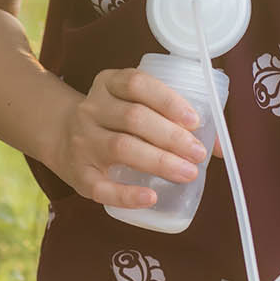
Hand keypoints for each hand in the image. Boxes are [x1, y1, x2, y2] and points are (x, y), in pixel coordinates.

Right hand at [49, 68, 210, 207]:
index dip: (168, 100)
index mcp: (108, 84)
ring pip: (120, 148)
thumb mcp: (131, 104)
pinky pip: (101, 187)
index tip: (194, 120)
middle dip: (171, 137)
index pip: (137, 84)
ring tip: (188, 173)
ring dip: (159, 161)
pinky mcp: (79, 175)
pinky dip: (127, 194)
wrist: (59, 135)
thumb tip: (220, 145)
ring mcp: (83, 142)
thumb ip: (170, 116)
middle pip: (134, 118)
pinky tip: (151, 196)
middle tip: (198, 154)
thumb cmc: (111, 120)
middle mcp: (91, 110)